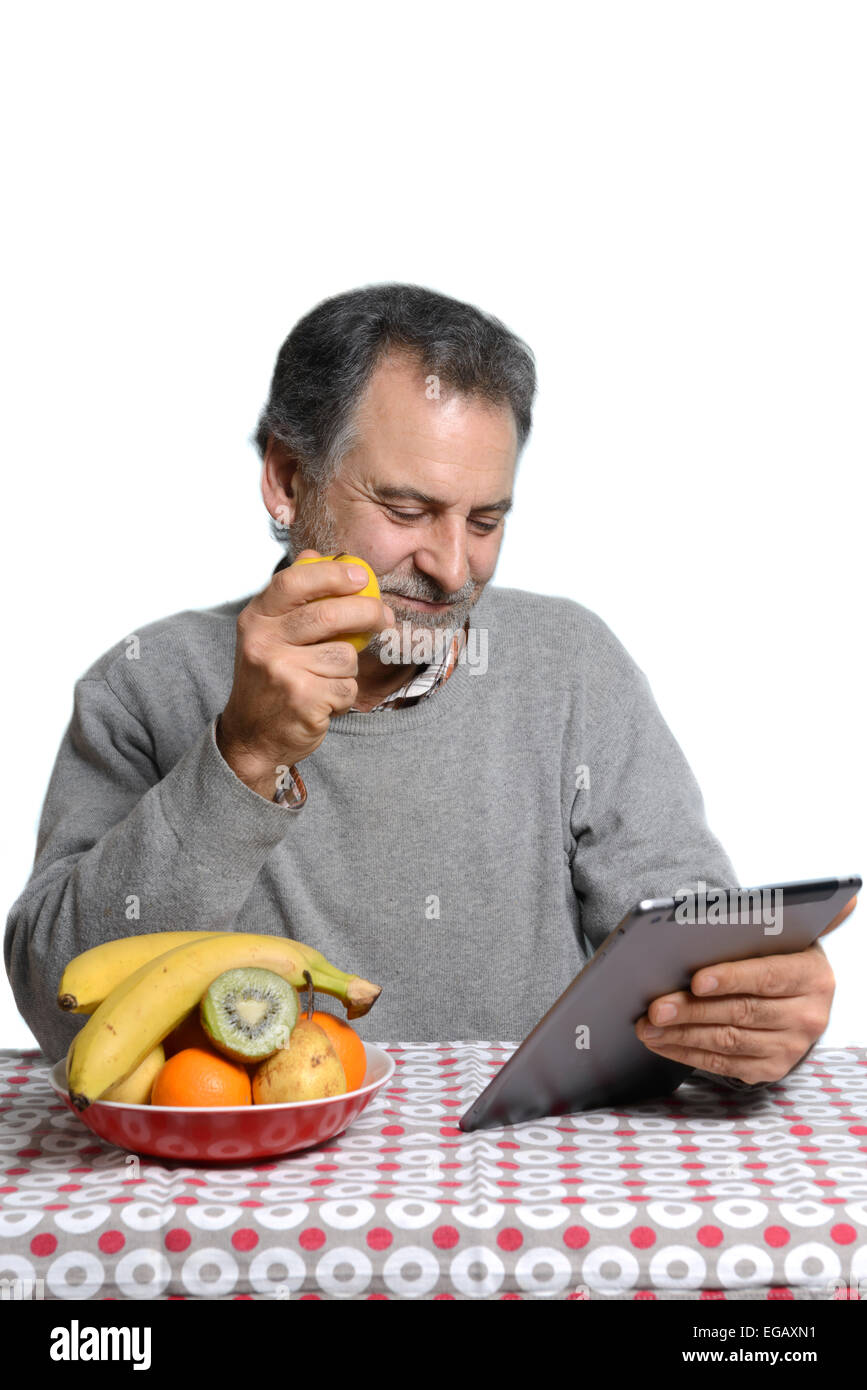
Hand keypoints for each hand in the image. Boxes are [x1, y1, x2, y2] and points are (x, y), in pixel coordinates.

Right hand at [217, 550, 394, 798]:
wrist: (252, 736)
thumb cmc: (269, 679)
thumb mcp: (269, 634)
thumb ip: (293, 597)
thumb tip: (316, 555)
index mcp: (256, 619)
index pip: (294, 581)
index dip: (333, 574)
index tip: (362, 576)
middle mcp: (263, 642)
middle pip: (329, 615)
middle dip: (367, 612)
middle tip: (384, 617)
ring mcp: (281, 672)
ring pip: (344, 655)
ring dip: (349, 668)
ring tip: (329, 677)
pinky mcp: (302, 700)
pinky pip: (346, 687)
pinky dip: (345, 695)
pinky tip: (325, 700)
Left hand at [634, 894, 857, 1084]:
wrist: (794, 1001)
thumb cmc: (778, 958)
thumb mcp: (793, 936)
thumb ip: (806, 915)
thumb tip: (849, 894)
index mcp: (814, 976)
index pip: (768, 977)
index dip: (732, 978)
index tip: (695, 979)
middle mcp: (809, 1016)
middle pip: (741, 1012)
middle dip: (693, 1010)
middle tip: (654, 1006)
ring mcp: (791, 1047)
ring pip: (728, 1041)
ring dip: (683, 1035)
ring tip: (646, 1025)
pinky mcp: (770, 1069)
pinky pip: (723, 1064)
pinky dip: (687, 1053)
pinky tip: (661, 1042)